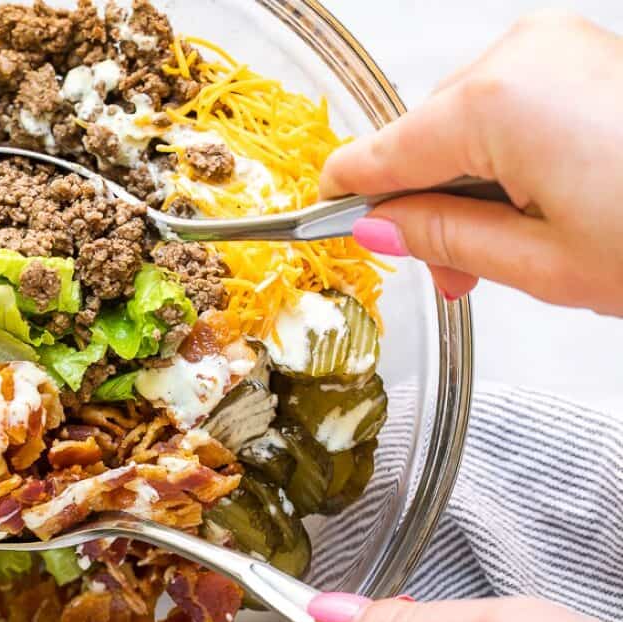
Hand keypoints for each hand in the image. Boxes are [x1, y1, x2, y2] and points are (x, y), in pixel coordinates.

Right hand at [321, 11, 622, 314]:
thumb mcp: (540, 264)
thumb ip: (442, 240)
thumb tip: (379, 229)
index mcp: (494, 103)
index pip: (379, 156)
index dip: (349, 204)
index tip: (332, 233)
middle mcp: (520, 55)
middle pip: (422, 137)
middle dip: (425, 205)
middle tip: (456, 276)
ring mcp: (558, 46)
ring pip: (466, 121)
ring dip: (468, 185)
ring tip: (510, 250)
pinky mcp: (588, 53)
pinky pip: (512, 103)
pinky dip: (509, 156)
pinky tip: (540, 206)